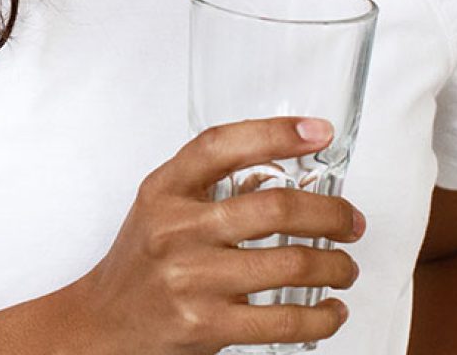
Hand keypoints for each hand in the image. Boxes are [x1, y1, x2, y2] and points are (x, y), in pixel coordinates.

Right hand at [72, 117, 363, 354]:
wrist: (105, 322)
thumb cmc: (142, 257)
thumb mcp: (161, 203)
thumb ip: (209, 182)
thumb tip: (285, 163)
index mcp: (166, 189)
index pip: (221, 145)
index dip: (275, 133)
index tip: (318, 132)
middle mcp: (176, 229)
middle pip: (273, 208)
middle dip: (330, 214)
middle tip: (351, 220)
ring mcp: (192, 279)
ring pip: (289, 264)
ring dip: (335, 265)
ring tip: (346, 266)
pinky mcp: (206, 326)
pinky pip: (282, 320)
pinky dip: (320, 315)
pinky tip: (331, 309)